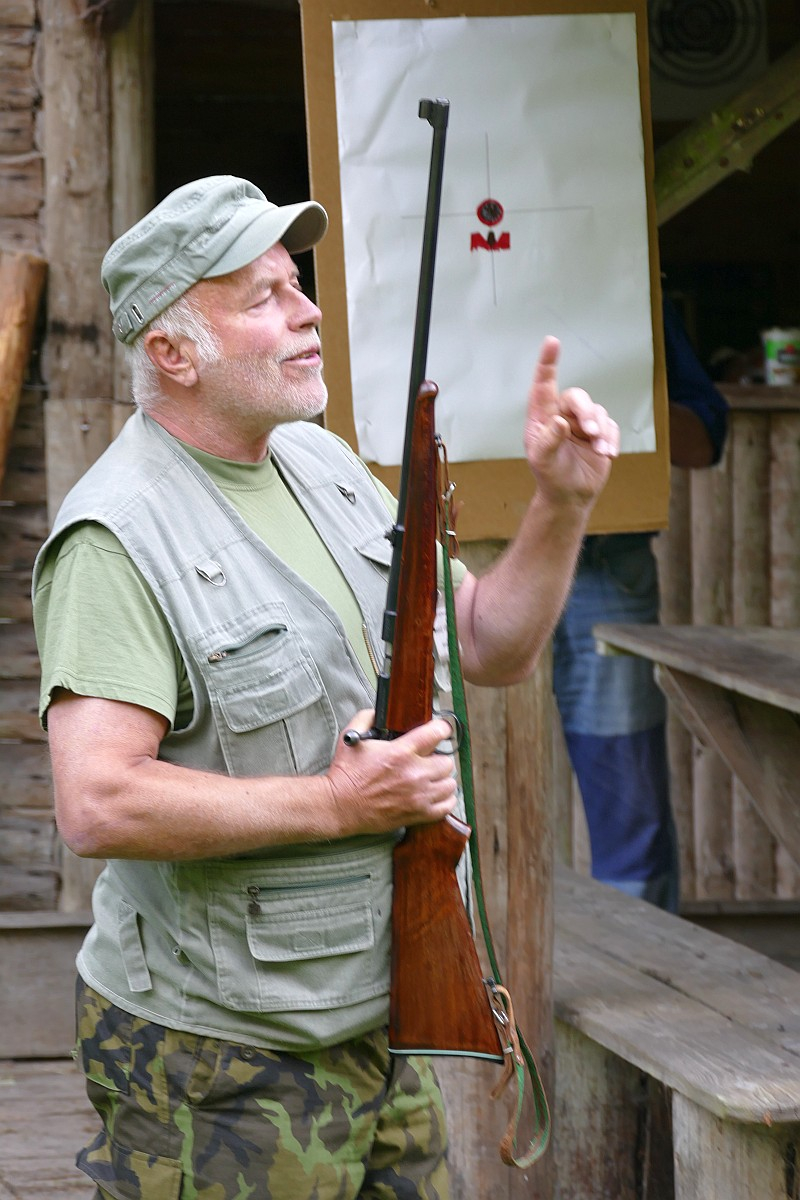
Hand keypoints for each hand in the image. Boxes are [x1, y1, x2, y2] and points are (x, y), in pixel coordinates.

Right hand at [325, 710, 457, 836]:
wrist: (341, 806)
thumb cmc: (346, 774)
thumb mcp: (351, 737)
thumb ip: (367, 718)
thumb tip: (379, 712)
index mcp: (400, 752)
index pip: (436, 733)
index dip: (441, 729)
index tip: (439, 731)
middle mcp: (413, 773)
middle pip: (447, 761)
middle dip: (438, 758)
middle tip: (428, 760)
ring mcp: (418, 796)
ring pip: (450, 784)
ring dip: (442, 780)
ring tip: (430, 779)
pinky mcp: (418, 813)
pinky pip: (446, 805)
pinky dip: (444, 800)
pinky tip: (434, 795)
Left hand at [524, 336, 619, 505]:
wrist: (570, 495)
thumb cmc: (550, 476)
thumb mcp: (543, 461)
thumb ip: (549, 441)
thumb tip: (560, 422)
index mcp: (542, 416)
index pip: (544, 384)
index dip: (548, 362)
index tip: (552, 342)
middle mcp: (562, 414)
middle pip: (578, 397)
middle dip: (587, 412)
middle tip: (591, 431)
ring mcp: (583, 422)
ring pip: (598, 412)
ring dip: (601, 432)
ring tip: (599, 451)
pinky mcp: (600, 432)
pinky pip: (611, 426)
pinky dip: (610, 440)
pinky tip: (607, 455)